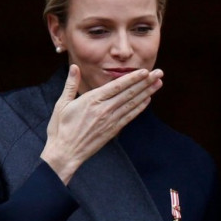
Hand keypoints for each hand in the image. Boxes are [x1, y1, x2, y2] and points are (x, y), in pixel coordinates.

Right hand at [40, 63, 163, 184]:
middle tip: (159, 73)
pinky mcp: (112, 131)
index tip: (145, 71)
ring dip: (146, 93)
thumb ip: (71, 84)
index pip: (117, 86)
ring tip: (158, 84)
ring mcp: (110, 121)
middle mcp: (104, 109)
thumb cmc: (61, 128)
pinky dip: (139, 108)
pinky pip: (129, 117)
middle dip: (145, 82)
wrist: (66, 153)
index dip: (133, 78)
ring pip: (132, 104)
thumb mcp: (62, 103)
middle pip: (129, 93)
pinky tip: (147, 100)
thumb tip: (74, 68)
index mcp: (92, 100)